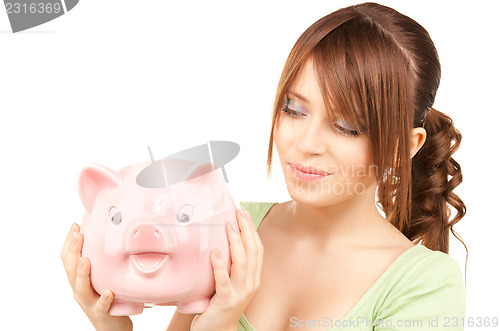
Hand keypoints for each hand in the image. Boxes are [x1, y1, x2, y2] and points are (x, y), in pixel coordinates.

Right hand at [60, 223, 132, 330]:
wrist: (111, 327)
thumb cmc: (105, 297)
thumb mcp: (98, 277)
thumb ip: (98, 260)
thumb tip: (102, 235)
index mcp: (77, 279)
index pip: (68, 258)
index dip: (69, 242)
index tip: (75, 226)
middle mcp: (79, 289)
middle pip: (71, 269)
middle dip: (73, 250)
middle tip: (78, 234)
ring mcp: (89, 302)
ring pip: (81, 288)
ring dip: (82, 273)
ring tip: (86, 261)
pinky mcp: (102, 313)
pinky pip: (102, 306)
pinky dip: (104, 299)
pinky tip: (108, 292)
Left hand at [190, 208, 263, 330]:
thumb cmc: (222, 305)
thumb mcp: (232, 283)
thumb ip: (232, 266)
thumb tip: (223, 240)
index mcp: (253, 278)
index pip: (258, 250)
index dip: (252, 231)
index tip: (244, 214)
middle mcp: (250, 284)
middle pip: (253, 252)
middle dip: (246, 230)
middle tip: (239, 212)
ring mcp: (239, 293)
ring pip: (242, 263)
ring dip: (236, 242)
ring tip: (228, 225)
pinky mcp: (225, 301)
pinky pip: (223, 281)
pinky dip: (219, 265)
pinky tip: (215, 253)